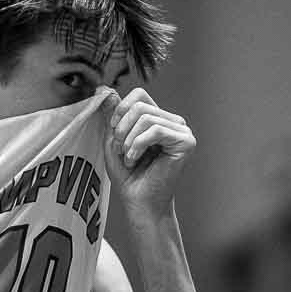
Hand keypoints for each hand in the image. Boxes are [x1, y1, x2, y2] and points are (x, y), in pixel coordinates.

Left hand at [105, 88, 194, 222]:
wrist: (139, 202)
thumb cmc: (128, 176)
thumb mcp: (114, 140)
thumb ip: (112, 115)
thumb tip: (103, 89)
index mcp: (159, 119)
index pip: (139, 95)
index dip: (121, 109)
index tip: (113, 130)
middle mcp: (173, 122)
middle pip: (140, 106)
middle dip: (122, 129)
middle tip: (119, 150)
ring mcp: (182, 131)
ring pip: (146, 118)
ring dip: (129, 141)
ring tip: (128, 158)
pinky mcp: (186, 142)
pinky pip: (156, 130)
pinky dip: (138, 146)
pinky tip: (135, 160)